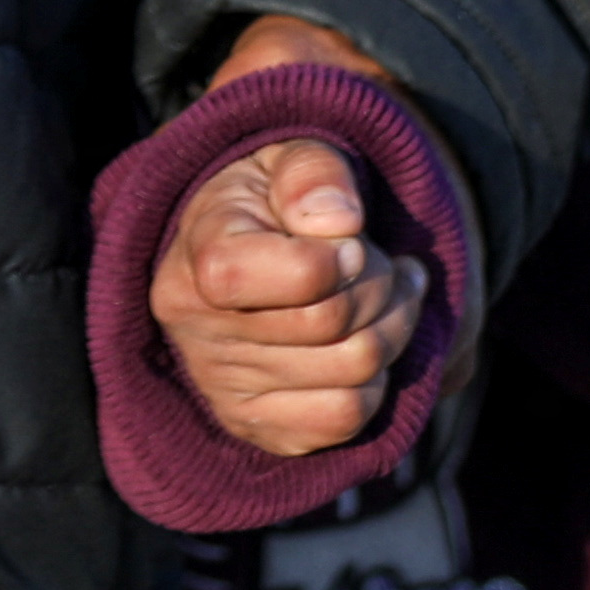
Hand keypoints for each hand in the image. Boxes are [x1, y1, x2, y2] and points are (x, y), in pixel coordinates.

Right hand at [146, 14, 428, 462]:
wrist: (236, 254)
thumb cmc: (266, 204)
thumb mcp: (283, 162)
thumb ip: (312, 172)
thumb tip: (340, 222)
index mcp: (197, 261)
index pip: (298, 277)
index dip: (343, 257)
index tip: (350, 237)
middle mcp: (197, 334)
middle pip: (336, 326)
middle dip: (381, 287)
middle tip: (383, 261)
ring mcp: (226, 389)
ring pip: (355, 375)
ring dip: (393, 329)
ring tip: (391, 293)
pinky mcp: (259, 427)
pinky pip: (346, 419)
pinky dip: (377, 382)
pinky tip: (370, 341)